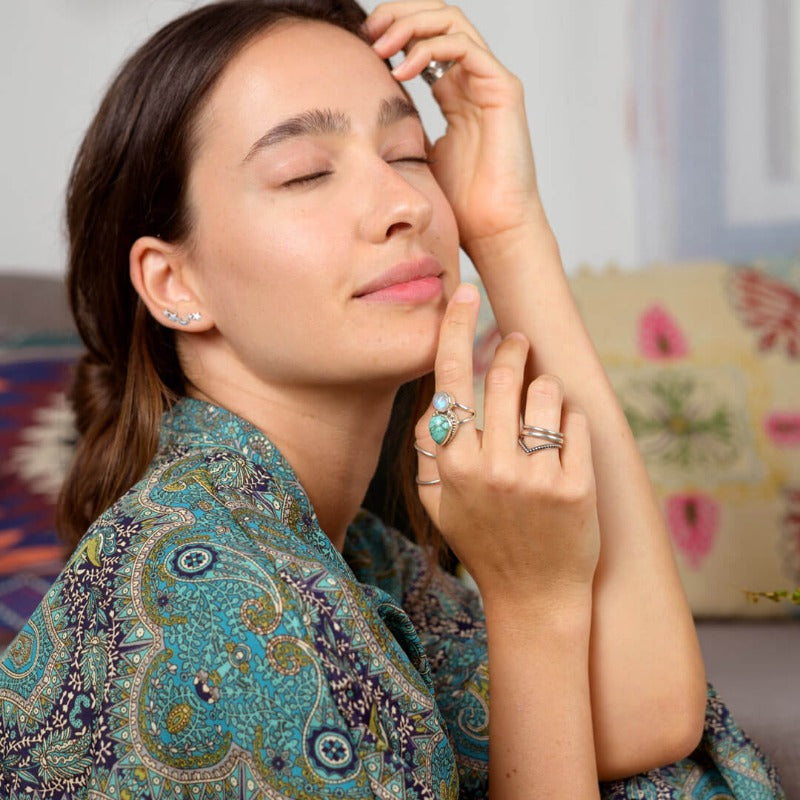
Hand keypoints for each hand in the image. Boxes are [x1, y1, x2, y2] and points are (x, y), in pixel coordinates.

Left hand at [364, 1, 546, 252]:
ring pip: (451, 21)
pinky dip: (429, 49)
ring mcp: (490, 82)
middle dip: (400, 15)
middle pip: (438, 17)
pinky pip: (464, 48)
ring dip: (411, 25)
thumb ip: (404, 128)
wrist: (492, 228)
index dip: (395, 29)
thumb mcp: (418, 155)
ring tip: (381, 46)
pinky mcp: (503, 90)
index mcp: (454, 92)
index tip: (363, 43)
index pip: (425, 37)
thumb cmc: (461, 202)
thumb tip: (369, 116)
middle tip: (369, 31)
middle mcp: (474, 80)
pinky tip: (402, 70)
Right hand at [415, 284, 599, 605]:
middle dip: (513, 348)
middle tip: (517, 341)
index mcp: (451, 464)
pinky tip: (561, 446)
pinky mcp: (577, 486)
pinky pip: (576, 422)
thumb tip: (436, 395)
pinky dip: (570, 423)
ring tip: (540, 407)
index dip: (456, 328)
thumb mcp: (437, 502)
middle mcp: (491, 466)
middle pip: (504, 374)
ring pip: (545, 391)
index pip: (450, 379)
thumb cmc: (482, 542)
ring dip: (544, 388)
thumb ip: (428, 447)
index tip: (465, 292)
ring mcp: (536, 477)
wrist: (534, 596)